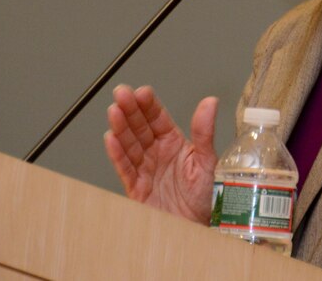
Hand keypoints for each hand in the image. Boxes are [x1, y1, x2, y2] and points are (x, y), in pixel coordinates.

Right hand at [104, 84, 218, 222]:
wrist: (196, 229)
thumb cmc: (204, 197)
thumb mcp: (208, 161)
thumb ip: (204, 132)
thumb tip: (210, 102)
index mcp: (173, 142)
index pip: (158, 118)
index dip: (149, 104)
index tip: (143, 92)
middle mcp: (156, 152)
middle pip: (139, 127)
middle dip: (130, 109)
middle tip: (122, 93)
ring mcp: (145, 168)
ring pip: (129, 144)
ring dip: (121, 127)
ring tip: (114, 111)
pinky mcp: (136, 187)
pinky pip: (125, 168)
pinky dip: (117, 154)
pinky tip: (111, 138)